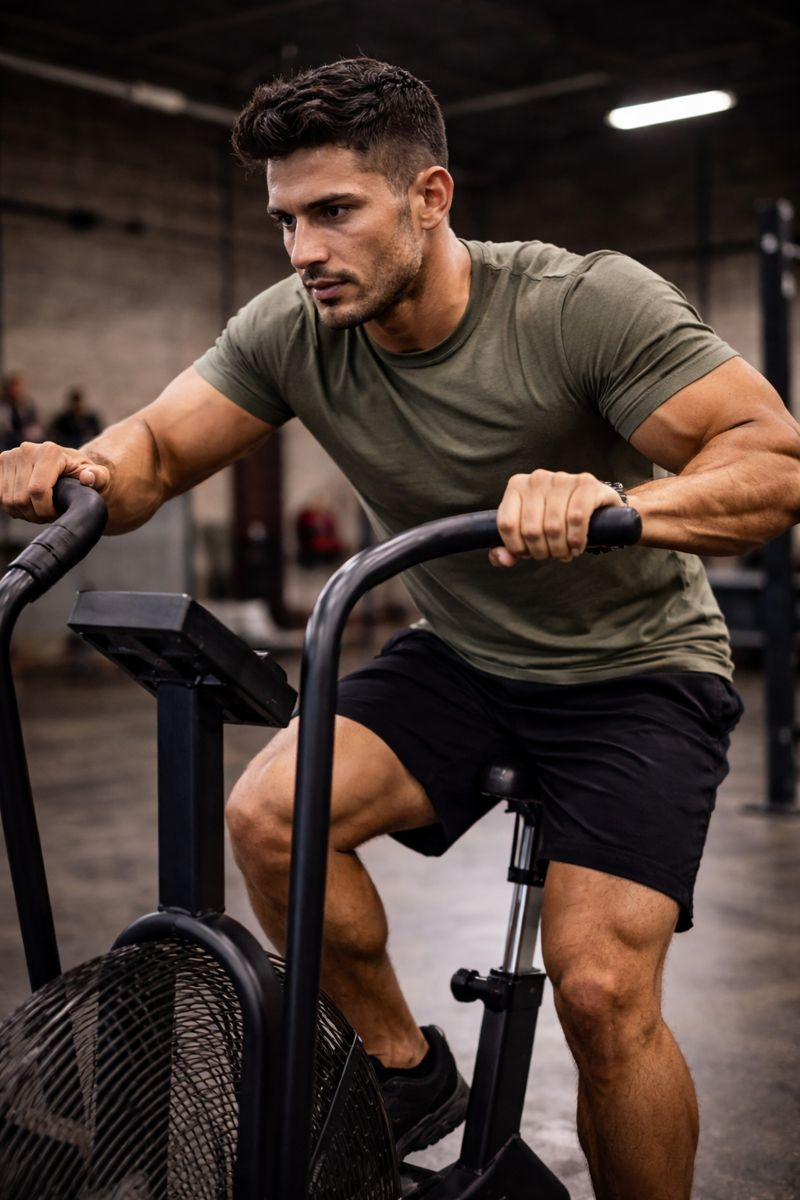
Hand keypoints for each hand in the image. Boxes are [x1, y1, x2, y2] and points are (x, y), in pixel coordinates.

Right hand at [0, 441, 110, 523]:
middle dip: (36, 514)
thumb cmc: (82, 474)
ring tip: (39, 508)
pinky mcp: (0, 464)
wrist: (65, 466)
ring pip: (8, 500)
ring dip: (24, 512)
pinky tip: (27, 504)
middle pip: (21, 498)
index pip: (37, 491)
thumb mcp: (98, 476)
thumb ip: (98, 477)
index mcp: (50, 451)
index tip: (57, 514)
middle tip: (49, 514)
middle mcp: (27, 449)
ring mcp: (10, 456)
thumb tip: (87, 477)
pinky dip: (11, 506)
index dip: (45, 510)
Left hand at [490, 470, 624, 565]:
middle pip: (531, 530)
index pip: (506, 525)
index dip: (518, 547)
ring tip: (566, 552)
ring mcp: (561, 478)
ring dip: (560, 549)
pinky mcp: (586, 483)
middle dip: (542, 552)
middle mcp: (537, 478)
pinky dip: (577, 539)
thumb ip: (510, 548)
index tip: (529, 553)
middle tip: (552, 554)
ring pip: (553, 527)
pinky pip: (577, 519)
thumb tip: (504, 559)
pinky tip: (578, 545)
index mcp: (516, 485)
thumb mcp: (529, 531)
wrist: (595, 502)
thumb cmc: (557, 518)